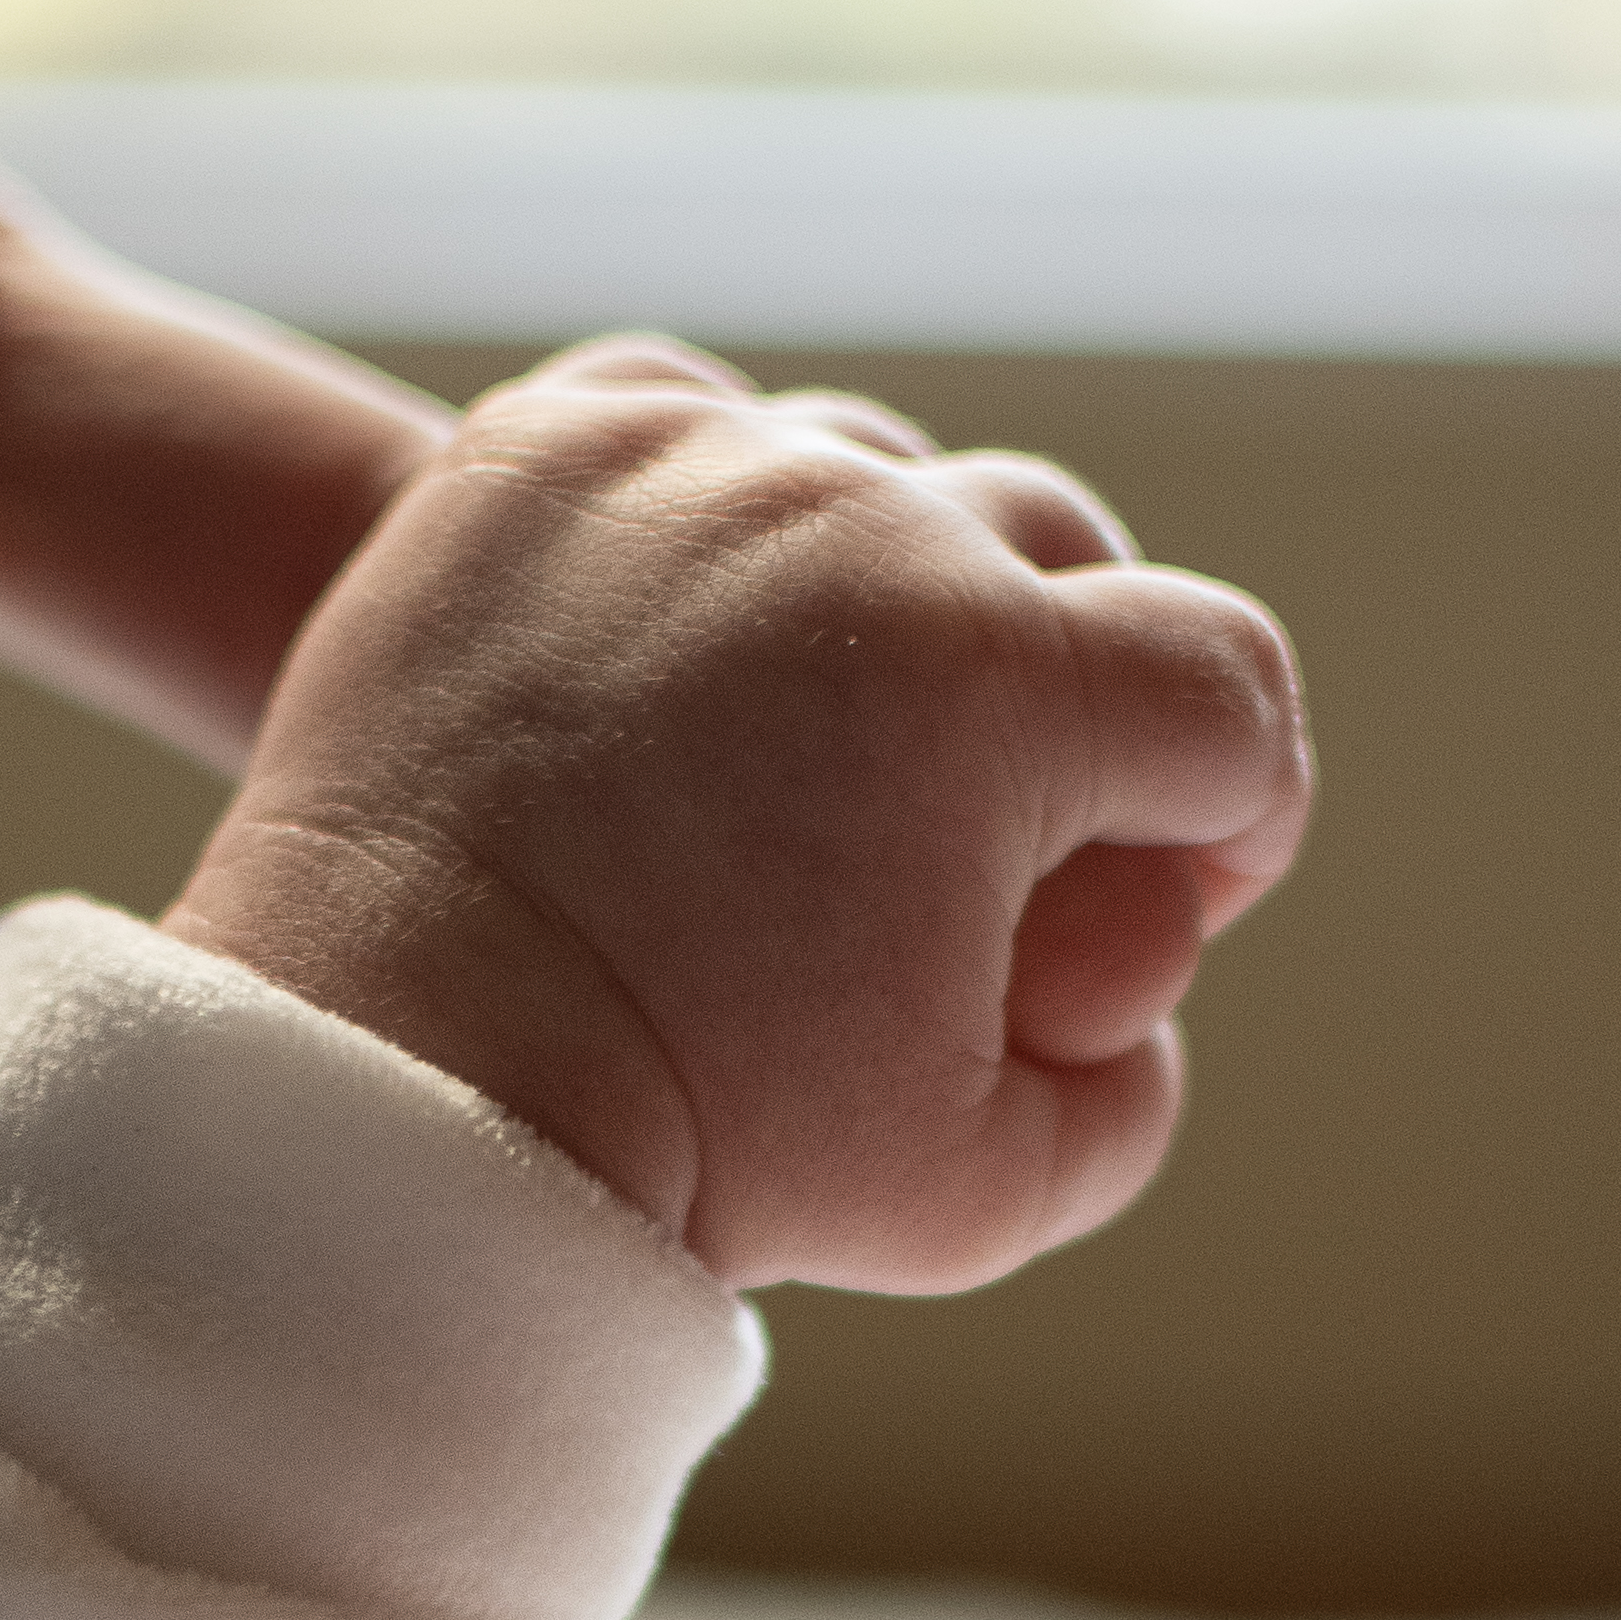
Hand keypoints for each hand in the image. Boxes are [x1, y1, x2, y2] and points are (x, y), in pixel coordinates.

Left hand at [162, 338, 1311, 1292]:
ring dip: (893, 586)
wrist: (386, 1077)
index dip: (1234, 809)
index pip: (1220, 692)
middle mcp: (854, 525)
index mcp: (996, 687)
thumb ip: (1121, 1104)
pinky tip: (715, 633)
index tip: (1188, 884)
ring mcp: (686, 464)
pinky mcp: (537, 453)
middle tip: (1022, 815)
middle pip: (1058, 550)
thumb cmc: (681, 1145)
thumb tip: (1140, 1012)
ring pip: (875, 472)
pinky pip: (697, 424)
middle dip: (1074, 689)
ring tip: (850, 727)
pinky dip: (721, 513)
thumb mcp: (970, 1195)